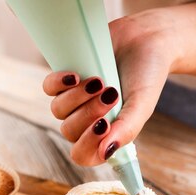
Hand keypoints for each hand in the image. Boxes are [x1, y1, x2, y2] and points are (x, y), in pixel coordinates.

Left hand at [43, 3, 195, 165]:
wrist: (146, 38)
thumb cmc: (146, 76)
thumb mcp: (142, 106)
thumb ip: (126, 130)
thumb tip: (105, 153)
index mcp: (105, 134)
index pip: (83, 155)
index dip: (87, 145)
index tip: (104, 125)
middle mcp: (86, 121)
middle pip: (69, 132)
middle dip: (89, 113)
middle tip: (111, 94)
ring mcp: (74, 100)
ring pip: (58, 111)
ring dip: (77, 97)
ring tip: (100, 81)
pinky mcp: (65, 79)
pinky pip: (49, 88)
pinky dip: (60, 83)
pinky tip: (76, 76)